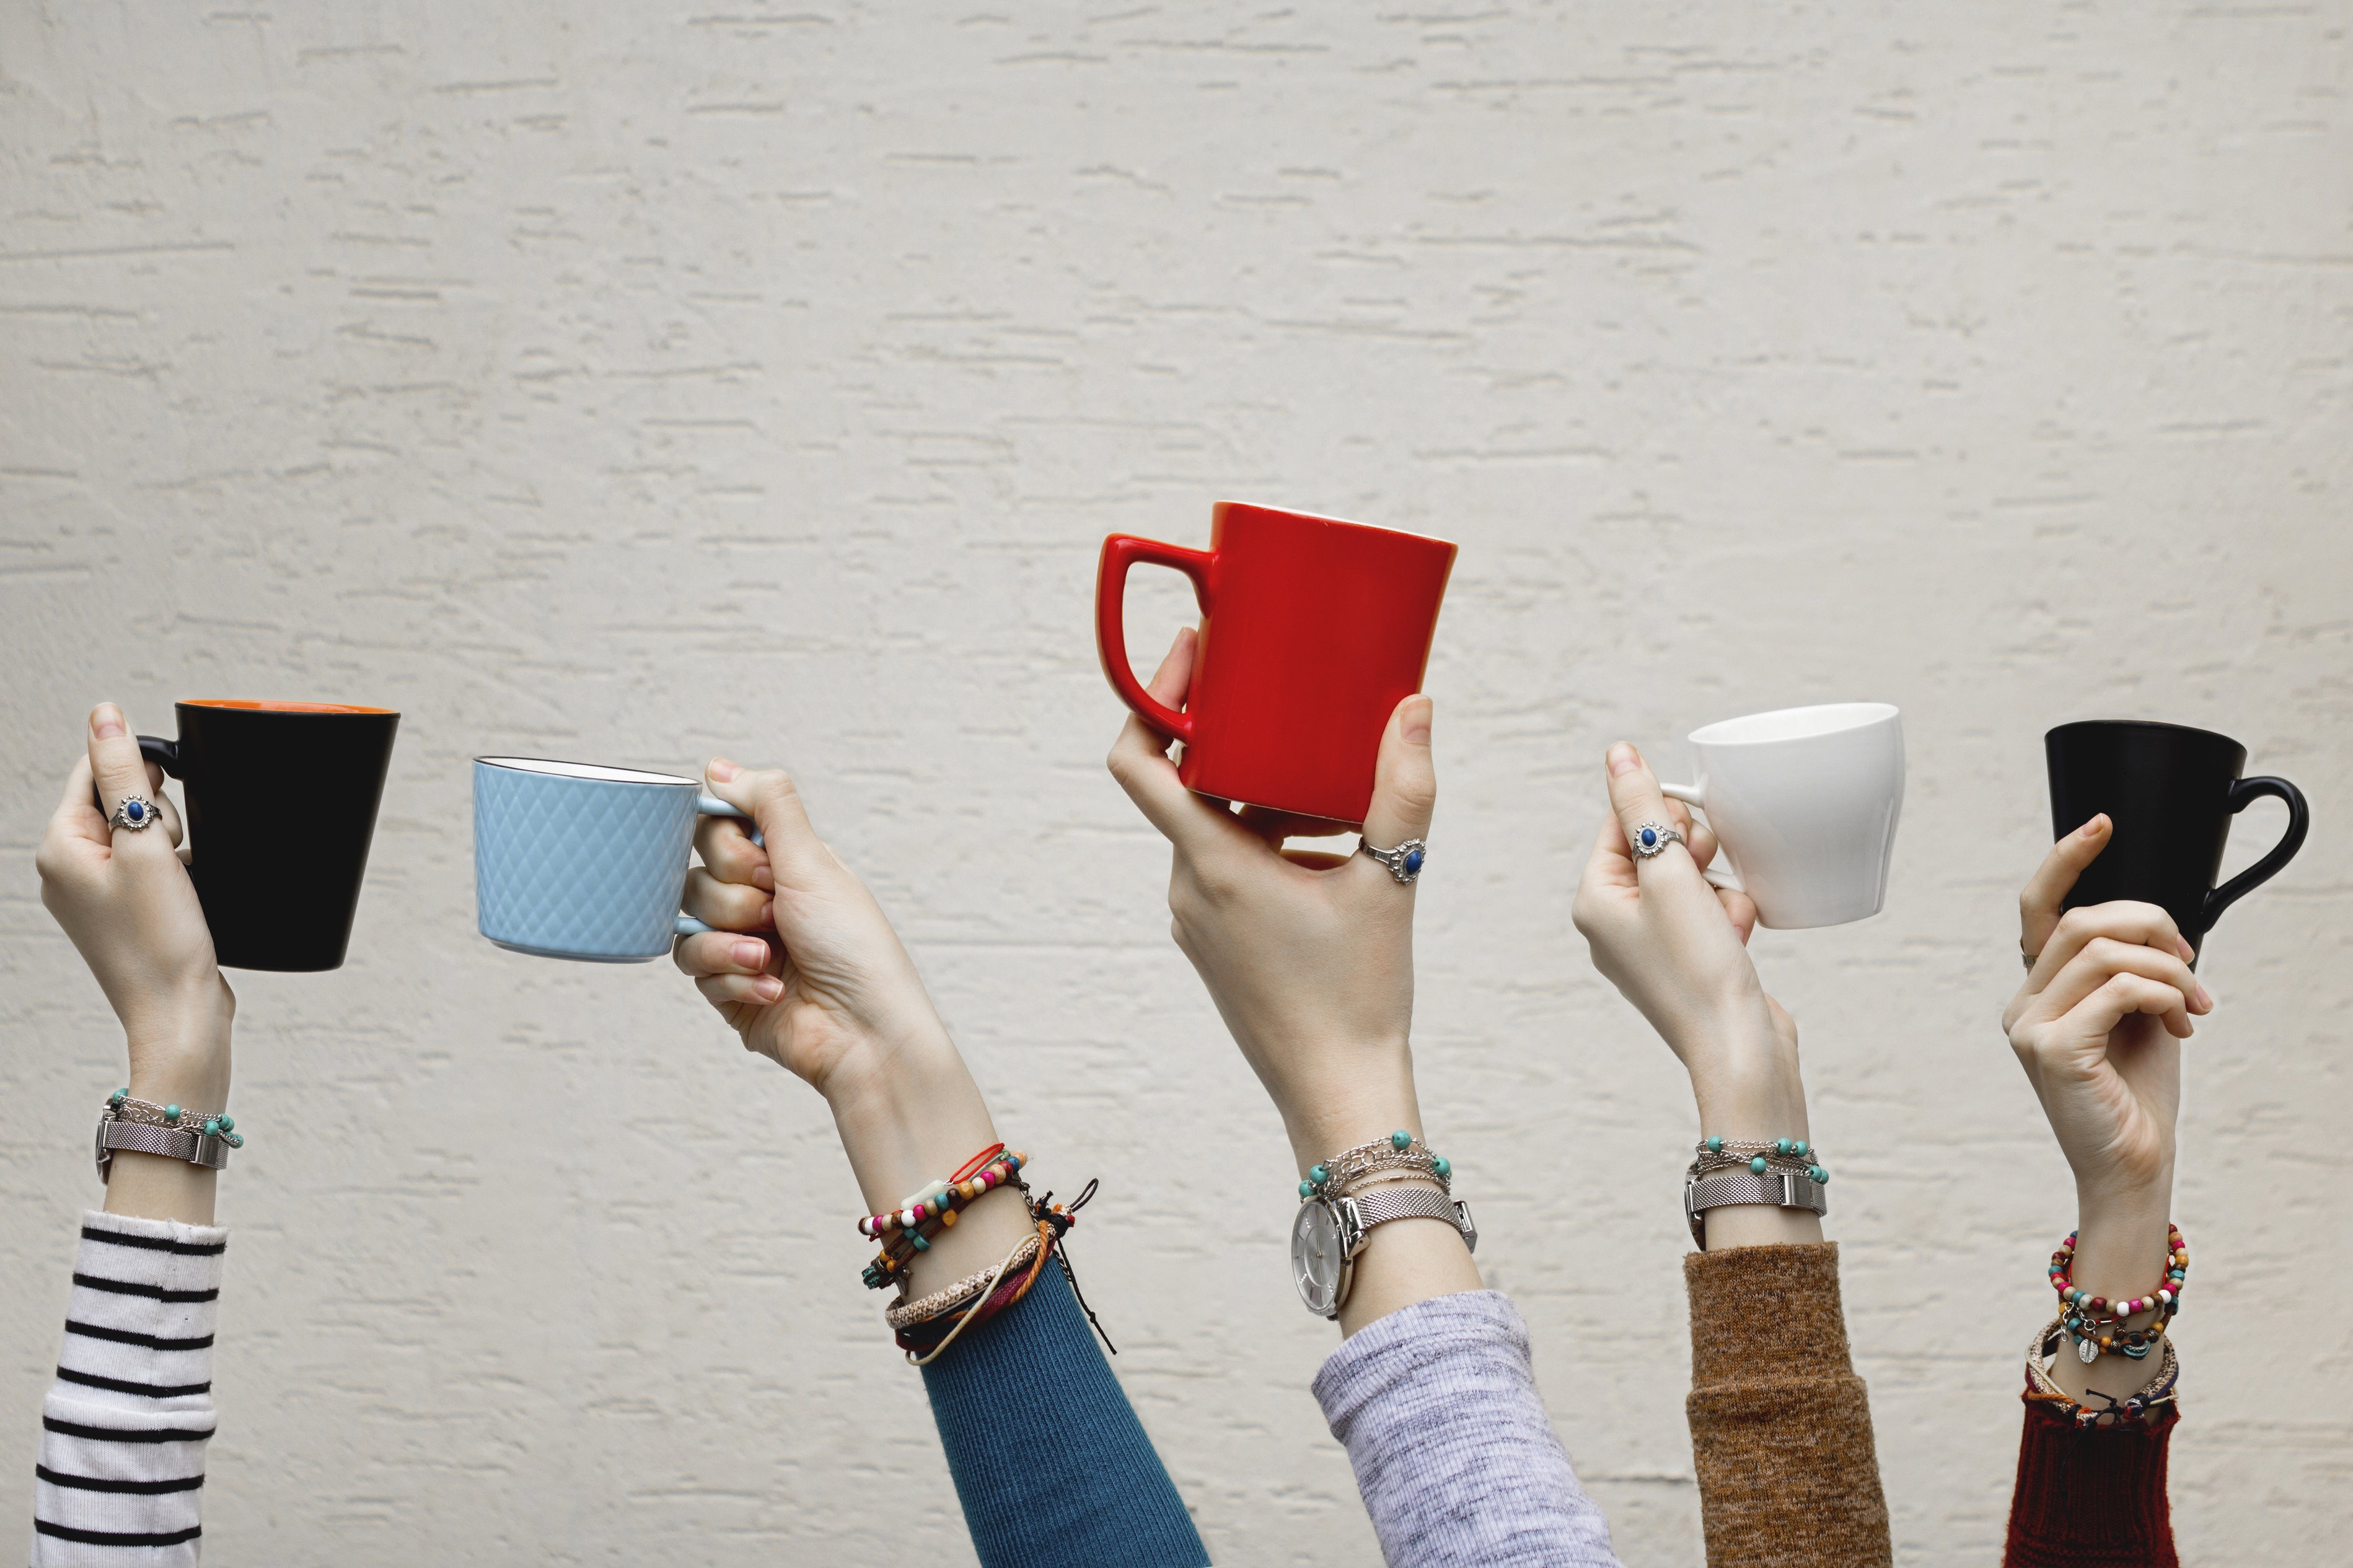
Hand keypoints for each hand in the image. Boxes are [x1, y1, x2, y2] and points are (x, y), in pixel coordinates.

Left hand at [36, 704, 231, 1107]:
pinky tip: (184, 897)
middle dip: (161, 815)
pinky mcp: (124, 912)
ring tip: (179, 883)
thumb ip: (124, 775)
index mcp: (59, 848)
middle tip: (171, 856)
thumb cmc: (161, 941)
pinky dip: (175, 871)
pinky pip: (151, 865)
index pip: (95, 772)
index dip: (142, 771)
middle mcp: (67, 869)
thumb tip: (105, 713)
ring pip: (142, 833)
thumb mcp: (146, 845)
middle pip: (120, 801)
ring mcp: (94, 894)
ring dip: (172, 845)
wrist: (181, 1015)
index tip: (173, 792)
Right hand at [671, 758, 951, 1094]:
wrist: (863, 1032)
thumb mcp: (813, 862)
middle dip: (736, 897)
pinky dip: (733, 978)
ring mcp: (739, 943)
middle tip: (778, 913)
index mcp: (783, 862)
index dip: (729, 845)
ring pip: (687, 921)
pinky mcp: (727, 987)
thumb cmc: (854, 947)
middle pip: (696, 874)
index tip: (763, 863)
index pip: (717, 828)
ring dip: (731, 940)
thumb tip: (718, 767)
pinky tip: (772, 988)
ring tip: (769, 956)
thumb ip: (768, 805)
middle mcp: (759, 898)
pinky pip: (694, 967)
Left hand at [1108, 629, 1475, 1331]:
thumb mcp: (1392, 880)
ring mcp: (1198, 921)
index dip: (1154, 697)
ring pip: (1213, 829)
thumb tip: (1414, 707)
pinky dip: (1267, 840)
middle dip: (1237, 741)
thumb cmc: (1357, 997)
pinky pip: (1227, 869)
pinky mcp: (1218, 945)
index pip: (1139, 762)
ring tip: (1329, 783)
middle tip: (1286, 702)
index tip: (1195, 654)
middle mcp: (1188, 889)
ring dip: (1262, 795)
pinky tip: (1329, 844)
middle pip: (1187, 786)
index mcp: (1211, 864)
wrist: (1340, 1094)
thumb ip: (1403, 789)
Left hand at [1570, 742, 1801, 1140]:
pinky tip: (1738, 940)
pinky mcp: (1689, 962)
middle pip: (1658, 850)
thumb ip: (1645, 809)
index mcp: (1593, 901)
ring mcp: (1652, 947)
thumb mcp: (1670, 875)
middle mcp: (1614, 924)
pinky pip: (1712, 913)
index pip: (1620, 825)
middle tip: (1708, 875)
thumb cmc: (1698, 969)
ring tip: (1726, 920)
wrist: (1740, 1049)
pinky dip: (1731, 917)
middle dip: (1697, 857)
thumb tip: (1618, 753)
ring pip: (1693, 880)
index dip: (1665, 819)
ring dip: (1721, 889)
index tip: (1694, 835)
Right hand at [2007, 814, 2208, 1397]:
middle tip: (2193, 965)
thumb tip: (2159, 930)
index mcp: (2037, 994)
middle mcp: (2022, 1004)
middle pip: (2084, 921)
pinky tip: (2181, 1022)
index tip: (2101, 825)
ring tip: (2195, 1005)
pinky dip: (2164, 995)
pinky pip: (2119, 990)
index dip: (2065, 860)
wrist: (2134, 1169)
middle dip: (2152, 926)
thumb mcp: (2139, 1019)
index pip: (2037, 909)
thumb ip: (2132, 972)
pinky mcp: (2051, 1050)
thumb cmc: (2136, 1099)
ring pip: (2103, 950)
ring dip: (2169, 968)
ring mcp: (2029, 1026)